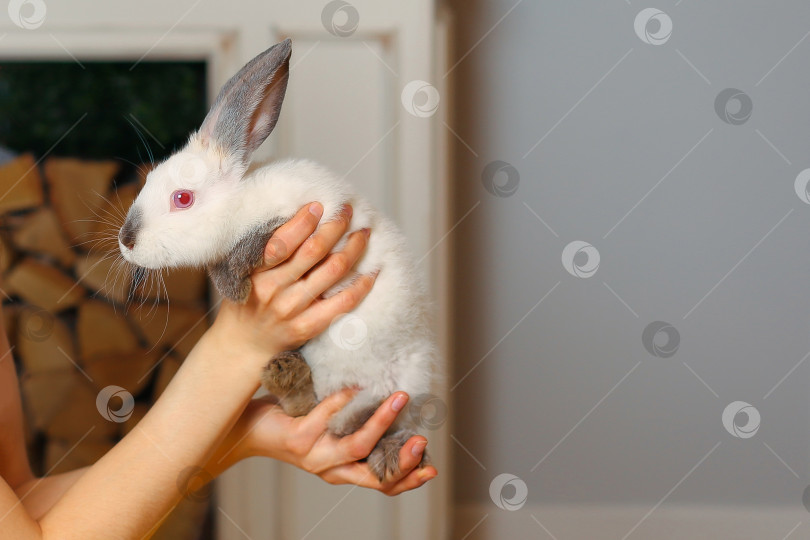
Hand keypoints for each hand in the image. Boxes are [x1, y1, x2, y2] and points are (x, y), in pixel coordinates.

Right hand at [211, 202, 374, 362]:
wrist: (242, 344)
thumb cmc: (246, 299)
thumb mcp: (244, 270)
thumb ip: (267, 247)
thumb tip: (302, 215)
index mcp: (255, 271)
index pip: (283, 241)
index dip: (304, 221)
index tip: (319, 205)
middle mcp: (274, 290)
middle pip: (314, 251)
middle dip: (336, 225)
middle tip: (348, 211)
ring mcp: (292, 310)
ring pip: (334, 270)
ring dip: (354, 247)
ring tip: (363, 233)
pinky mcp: (308, 327)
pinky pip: (343, 302)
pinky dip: (361, 284)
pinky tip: (372, 270)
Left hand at [214, 390, 437, 495]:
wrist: (249, 427)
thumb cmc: (295, 421)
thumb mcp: (332, 429)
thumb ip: (358, 423)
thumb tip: (395, 398)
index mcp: (344, 469)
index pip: (382, 485)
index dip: (408, 480)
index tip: (431, 468)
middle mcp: (331, 469)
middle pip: (375, 476)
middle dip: (403, 461)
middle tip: (422, 440)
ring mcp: (315, 457)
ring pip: (358, 446)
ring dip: (383, 422)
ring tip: (399, 398)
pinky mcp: (299, 440)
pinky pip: (329, 417)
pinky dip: (346, 399)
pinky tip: (355, 386)